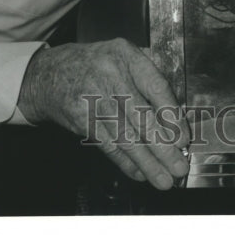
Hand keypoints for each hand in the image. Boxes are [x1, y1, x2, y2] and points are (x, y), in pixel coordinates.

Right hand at [17, 39, 189, 189]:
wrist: (50, 73)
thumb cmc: (95, 66)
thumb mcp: (122, 57)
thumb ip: (147, 80)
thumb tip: (175, 119)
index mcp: (126, 55)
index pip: (157, 86)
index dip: (173, 116)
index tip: (184, 138)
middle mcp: (110, 74)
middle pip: (142, 116)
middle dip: (163, 147)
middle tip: (179, 167)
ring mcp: (93, 98)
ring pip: (125, 136)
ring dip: (147, 162)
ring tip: (163, 179)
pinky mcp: (81, 119)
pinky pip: (108, 144)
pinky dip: (125, 162)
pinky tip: (139, 173)